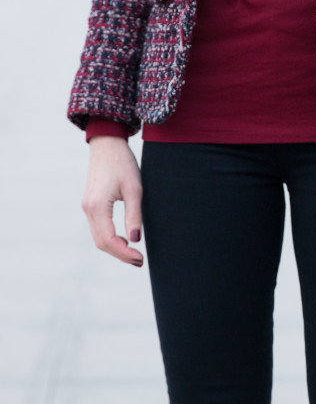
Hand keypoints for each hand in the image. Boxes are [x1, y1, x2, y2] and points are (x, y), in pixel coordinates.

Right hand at [82, 136, 143, 265]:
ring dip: (115, 248)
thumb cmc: (123, 162)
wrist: (107, 143)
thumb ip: (134, 215)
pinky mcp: (90, 204)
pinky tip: (124, 239)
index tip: (140, 258)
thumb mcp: (134, 188)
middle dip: (120, 254)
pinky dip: (109, 238)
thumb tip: (135, 240)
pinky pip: (97, 228)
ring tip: (134, 253)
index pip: (109, 240)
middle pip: (101, 243)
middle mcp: (88, 209)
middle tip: (140, 260)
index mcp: (97, 206)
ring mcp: (87, 207)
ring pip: (98, 237)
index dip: (125, 253)